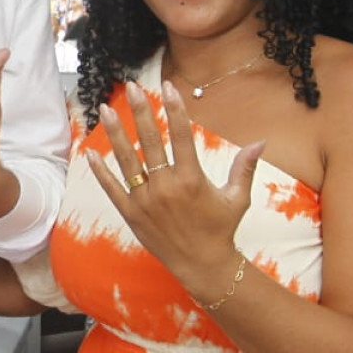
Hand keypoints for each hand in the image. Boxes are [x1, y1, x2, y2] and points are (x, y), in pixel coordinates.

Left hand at [87, 80, 263, 296]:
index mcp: (192, 179)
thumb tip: (261, 142)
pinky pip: (113, 189)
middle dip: (140, 111)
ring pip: (127, 161)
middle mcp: (167, 187)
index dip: (174, 109)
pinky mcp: (132, 214)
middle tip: (131, 88)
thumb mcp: (238, 198)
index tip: (167, 86)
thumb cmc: (221, 229)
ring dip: (116, 134)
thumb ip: (244, 167)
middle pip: (151, 141)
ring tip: (106, 109)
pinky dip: (101, 172)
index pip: (182, 135)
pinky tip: (91, 152)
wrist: (203, 266)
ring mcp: (146, 201)